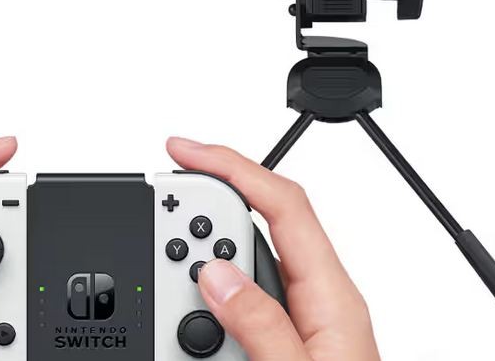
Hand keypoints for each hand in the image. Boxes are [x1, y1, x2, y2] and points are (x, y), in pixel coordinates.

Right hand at [168, 137, 380, 360]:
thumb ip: (260, 325)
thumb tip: (216, 275)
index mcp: (333, 298)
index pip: (283, 204)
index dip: (233, 167)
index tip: (185, 152)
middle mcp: (322, 301)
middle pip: (258, 230)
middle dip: (206, 223)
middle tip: (161, 228)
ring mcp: (307, 321)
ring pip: (244, 272)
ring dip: (204, 280)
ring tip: (174, 301)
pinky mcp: (290, 342)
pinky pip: (245, 305)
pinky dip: (213, 307)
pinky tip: (196, 325)